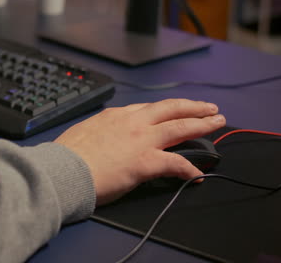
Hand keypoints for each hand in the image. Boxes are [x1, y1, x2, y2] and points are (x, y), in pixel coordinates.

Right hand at [55, 99, 225, 205]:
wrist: (63, 169)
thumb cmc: (67, 155)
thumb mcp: (84, 133)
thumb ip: (99, 131)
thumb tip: (102, 137)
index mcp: (116, 115)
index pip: (147, 109)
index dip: (165, 110)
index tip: (174, 112)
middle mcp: (133, 122)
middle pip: (171, 109)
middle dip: (193, 107)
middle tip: (209, 108)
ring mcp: (142, 140)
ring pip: (180, 126)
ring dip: (202, 124)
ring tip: (216, 123)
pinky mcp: (146, 161)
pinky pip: (176, 163)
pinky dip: (190, 169)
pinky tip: (199, 174)